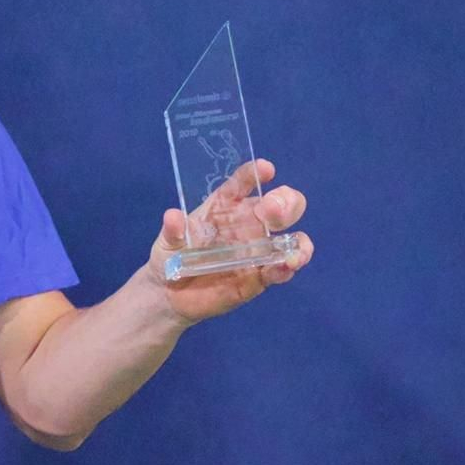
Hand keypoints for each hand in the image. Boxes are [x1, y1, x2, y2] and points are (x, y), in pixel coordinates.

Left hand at [147, 158, 313, 325]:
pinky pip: (281, 269)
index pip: (242, 183)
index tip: (265, 169)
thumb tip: (172, 216)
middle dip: (286, 202)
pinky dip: (288, 267)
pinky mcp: (260, 276)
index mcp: (224, 206)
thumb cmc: (170, 257)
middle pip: (280, 204)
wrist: (170, 295)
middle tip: (272, 210)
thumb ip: (173, 230)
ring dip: (298, 241)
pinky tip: (285, 266)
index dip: (255, 173)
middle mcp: (248, 224)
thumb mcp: (167, 242)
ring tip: (293, 247)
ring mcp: (257, 250)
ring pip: (291, 239)